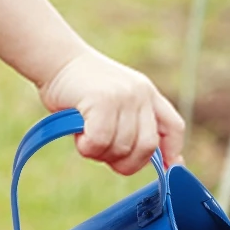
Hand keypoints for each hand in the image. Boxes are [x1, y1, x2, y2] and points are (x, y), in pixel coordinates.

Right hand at [38, 47, 184, 175]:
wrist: (56, 60)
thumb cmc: (79, 87)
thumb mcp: (114, 101)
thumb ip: (129, 124)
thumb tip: (144, 158)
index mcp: (147, 93)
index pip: (173, 127)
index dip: (172, 152)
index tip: (166, 169)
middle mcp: (141, 94)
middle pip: (147, 147)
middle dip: (127, 163)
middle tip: (103, 155)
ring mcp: (124, 96)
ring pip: (121, 148)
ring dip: (99, 153)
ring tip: (85, 137)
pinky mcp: (104, 100)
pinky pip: (101, 141)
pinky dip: (88, 147)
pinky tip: (79, 136)